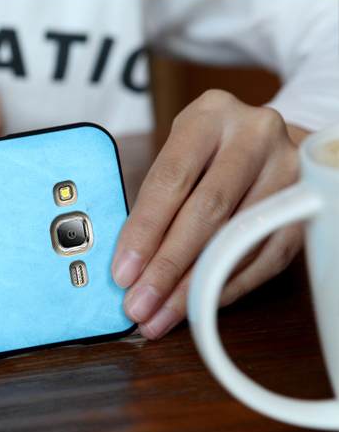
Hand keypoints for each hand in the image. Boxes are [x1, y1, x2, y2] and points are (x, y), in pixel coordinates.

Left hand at [111, 89, 306, 339]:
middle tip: (140, 305)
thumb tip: (127, 267)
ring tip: (164, 315)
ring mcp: (287, 168)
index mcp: (209, 116)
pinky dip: (230, 286)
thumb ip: (154, 202)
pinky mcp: (309, 202)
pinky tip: (201, 305)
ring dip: (196, 286)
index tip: (123, 273)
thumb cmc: (208, 153)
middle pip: (206, 211)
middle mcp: (253, 135)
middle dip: (167, 267)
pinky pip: (267, 256)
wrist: (267, 140)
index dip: (143, 232)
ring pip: (239, 238)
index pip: (169, 180)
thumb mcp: (178, 157)